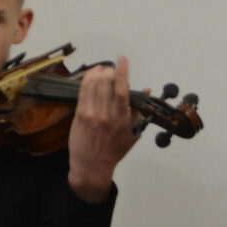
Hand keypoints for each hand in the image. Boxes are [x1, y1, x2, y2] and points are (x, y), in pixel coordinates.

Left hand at [67, 57, 139, 201]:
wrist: (92, 167)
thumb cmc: (114, 151)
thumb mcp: (133, 133)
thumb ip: (140, 111)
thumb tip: (146, 91)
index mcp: (122, 119)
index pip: (122, 90)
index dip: (122, 71)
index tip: (123, 60)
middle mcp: (106, 115)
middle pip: (106, 82)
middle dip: (109, 71)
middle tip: (112, 71)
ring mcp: (91, 115)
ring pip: (93, 84)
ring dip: (98, 73)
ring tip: (102, 71)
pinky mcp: (80, 115)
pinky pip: (82, 91)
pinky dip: (87, 79)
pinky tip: (91, 75)